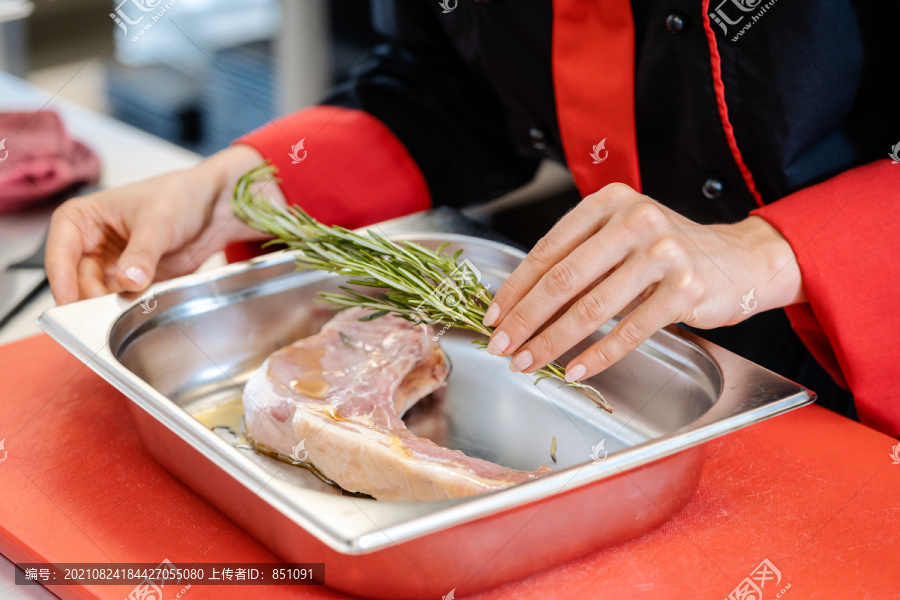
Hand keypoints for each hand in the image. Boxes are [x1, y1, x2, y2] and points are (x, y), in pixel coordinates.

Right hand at [46, 145, 278, 303]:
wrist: (214, 207)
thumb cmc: (179, 196)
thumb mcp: (158, 221)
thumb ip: (142, 253)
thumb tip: (129, 281)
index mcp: (83, 219)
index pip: (59, 252)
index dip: (61, 280)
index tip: (70, 303)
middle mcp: (92, 245)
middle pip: (77, 281)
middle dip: (90, 299)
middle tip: (107, 314)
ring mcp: (113, 265)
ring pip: (98, 296)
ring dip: (111, 307)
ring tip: (130, 309)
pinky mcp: (134, 282)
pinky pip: (124, 302)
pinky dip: (131, 308)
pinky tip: (144, 308)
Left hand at [481, 183, 805, 381]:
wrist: (738, 261)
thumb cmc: (666, 253)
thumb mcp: (620, 240)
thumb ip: (578, 260)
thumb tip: (517, 304)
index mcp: (609, 202)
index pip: (548, 250)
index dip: (515, 288)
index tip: (493, 317)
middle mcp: (635, 219)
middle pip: (563, 279)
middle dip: (525, 319)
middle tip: (501, 346)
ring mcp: (663, 252)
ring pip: (591, 308)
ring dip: (552, 341)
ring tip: (529, 362)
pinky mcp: (686, 287)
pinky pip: (629, 330)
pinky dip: (597, 355)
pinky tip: (574, 369)